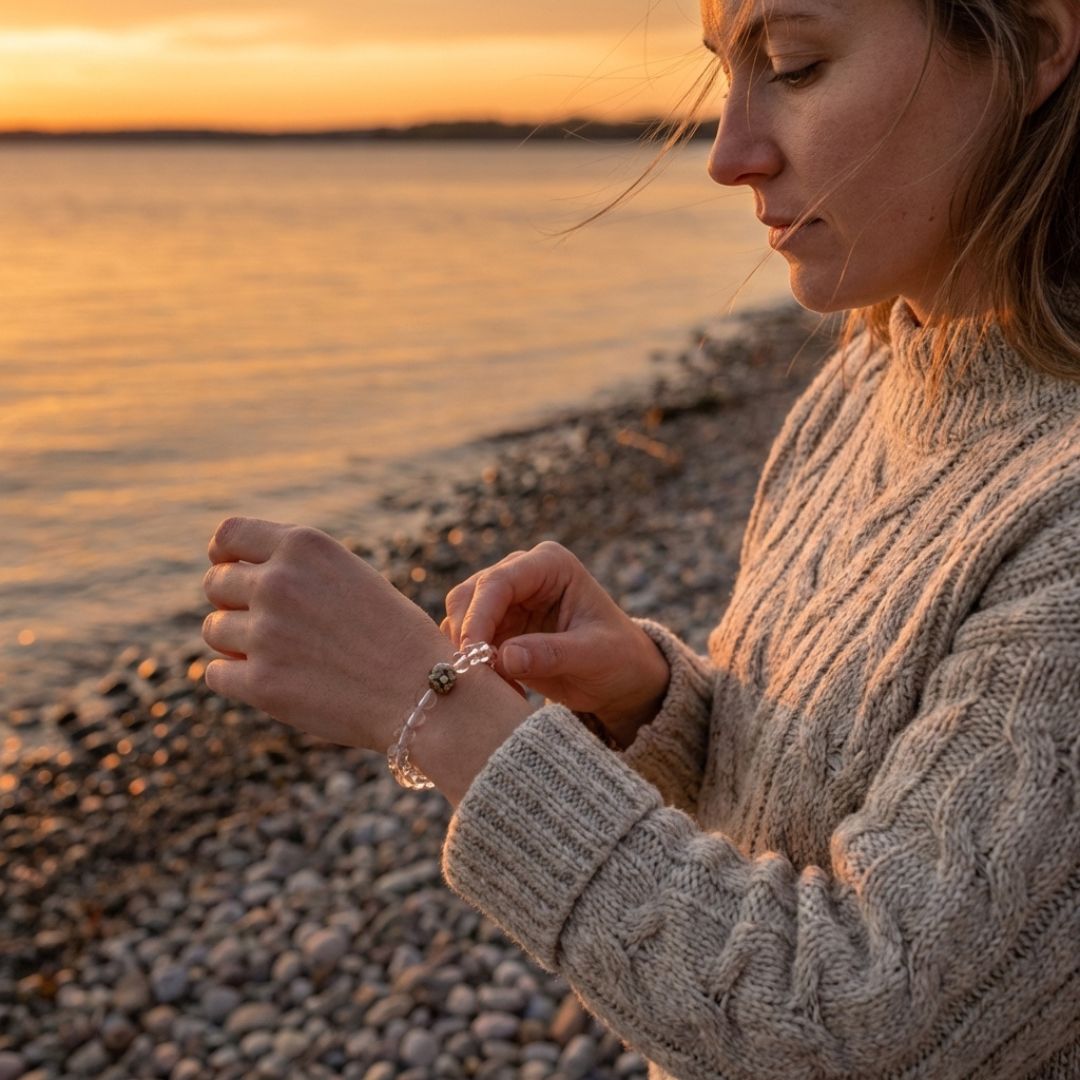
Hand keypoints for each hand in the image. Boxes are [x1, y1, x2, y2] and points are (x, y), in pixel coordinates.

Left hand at [201, 517, 449, 753]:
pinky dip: (238, 679)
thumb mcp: (349, 577)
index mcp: (305, 547)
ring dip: (237, 642)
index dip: (222, 553)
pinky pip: (217, 674)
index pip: (229, 535)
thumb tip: (230, 577)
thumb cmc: (393, 635)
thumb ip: (296, 570)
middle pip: (215, 583)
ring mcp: (266, 632)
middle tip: (266, 624)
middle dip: (232, 602)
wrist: (424, 691)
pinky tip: (272, 682)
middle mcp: (280, 582)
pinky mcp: (261, 683)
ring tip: (281, 656)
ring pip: (214, 630)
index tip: (226, 566)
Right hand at [442, 541, 670, 741]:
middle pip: (468, 595)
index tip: (474, 653)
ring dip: (467, 652)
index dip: (479, 615)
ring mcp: (506, 601)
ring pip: (459, 618)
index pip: (498, 581)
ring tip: (495, 685)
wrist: (621, 675)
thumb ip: (552, 654)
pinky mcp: (496, 627)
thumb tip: (505, 657)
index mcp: (550, 565)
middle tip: (475, 674)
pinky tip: (500, 688)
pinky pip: (466, 642)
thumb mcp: (594, 656)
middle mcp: (522, 574)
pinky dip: (473, 665)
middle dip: (466, 634)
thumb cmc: (617, 657)